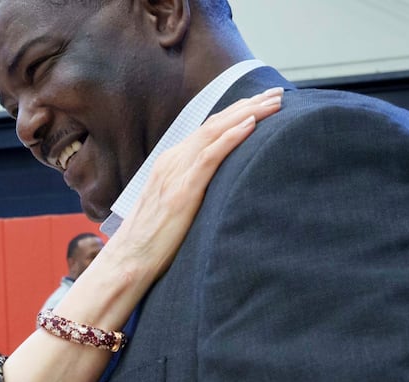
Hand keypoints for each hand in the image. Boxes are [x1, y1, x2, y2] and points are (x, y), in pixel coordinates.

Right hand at [106, 87, 284, 281]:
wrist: (130, 260)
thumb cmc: (154, 241)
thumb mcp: (175, 207)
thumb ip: (194, 190)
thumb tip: (220, 189)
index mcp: (171, 163)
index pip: (208, 129)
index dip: (237, 112)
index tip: (263, 103)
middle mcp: (173, 161)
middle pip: (215, 123)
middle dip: (249, 105)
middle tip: (278, 92)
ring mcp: (176, 174)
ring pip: (215, 132)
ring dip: (247, 114)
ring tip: (273, 103)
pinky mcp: (182, 191)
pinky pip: (209, 157)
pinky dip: (231, 137)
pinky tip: (250, 125)